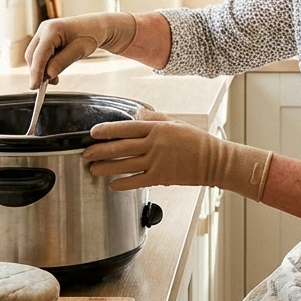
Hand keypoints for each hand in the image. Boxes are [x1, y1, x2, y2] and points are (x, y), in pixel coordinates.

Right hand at [24, 12, 136, 89]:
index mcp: (52, 29)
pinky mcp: (44, 40)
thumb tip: (48, 74)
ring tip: (54, 80)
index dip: (36, 71)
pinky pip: (40, 55)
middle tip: (45, 86)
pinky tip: (52, 74)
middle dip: (37, 72)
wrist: (96, 27)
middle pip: (33, 55)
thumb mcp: (80, 50)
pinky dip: (44, 66)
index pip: (40, 54)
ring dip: (41, 70)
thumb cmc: (91, 36)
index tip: (35, 87)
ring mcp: (43, 34)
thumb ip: (63, 62)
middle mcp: (44, 29)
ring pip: (34, 56)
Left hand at [83, 111, 273, 200]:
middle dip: (100, 150)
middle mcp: (154, 144)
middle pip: (121, 147)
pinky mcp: (161, 177)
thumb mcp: (174, 123)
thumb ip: (154, 119)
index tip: (93, 132)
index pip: (126, 128)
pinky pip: (137, 181)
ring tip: (93, 169)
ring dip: (106, 167)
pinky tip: (113, 185)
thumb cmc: (196, 141)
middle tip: (86, 153)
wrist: (214, 160)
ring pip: (125, 165)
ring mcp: (157, 162)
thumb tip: (136, 115)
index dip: (107, 130)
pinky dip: (123, 183)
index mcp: (157, 129)